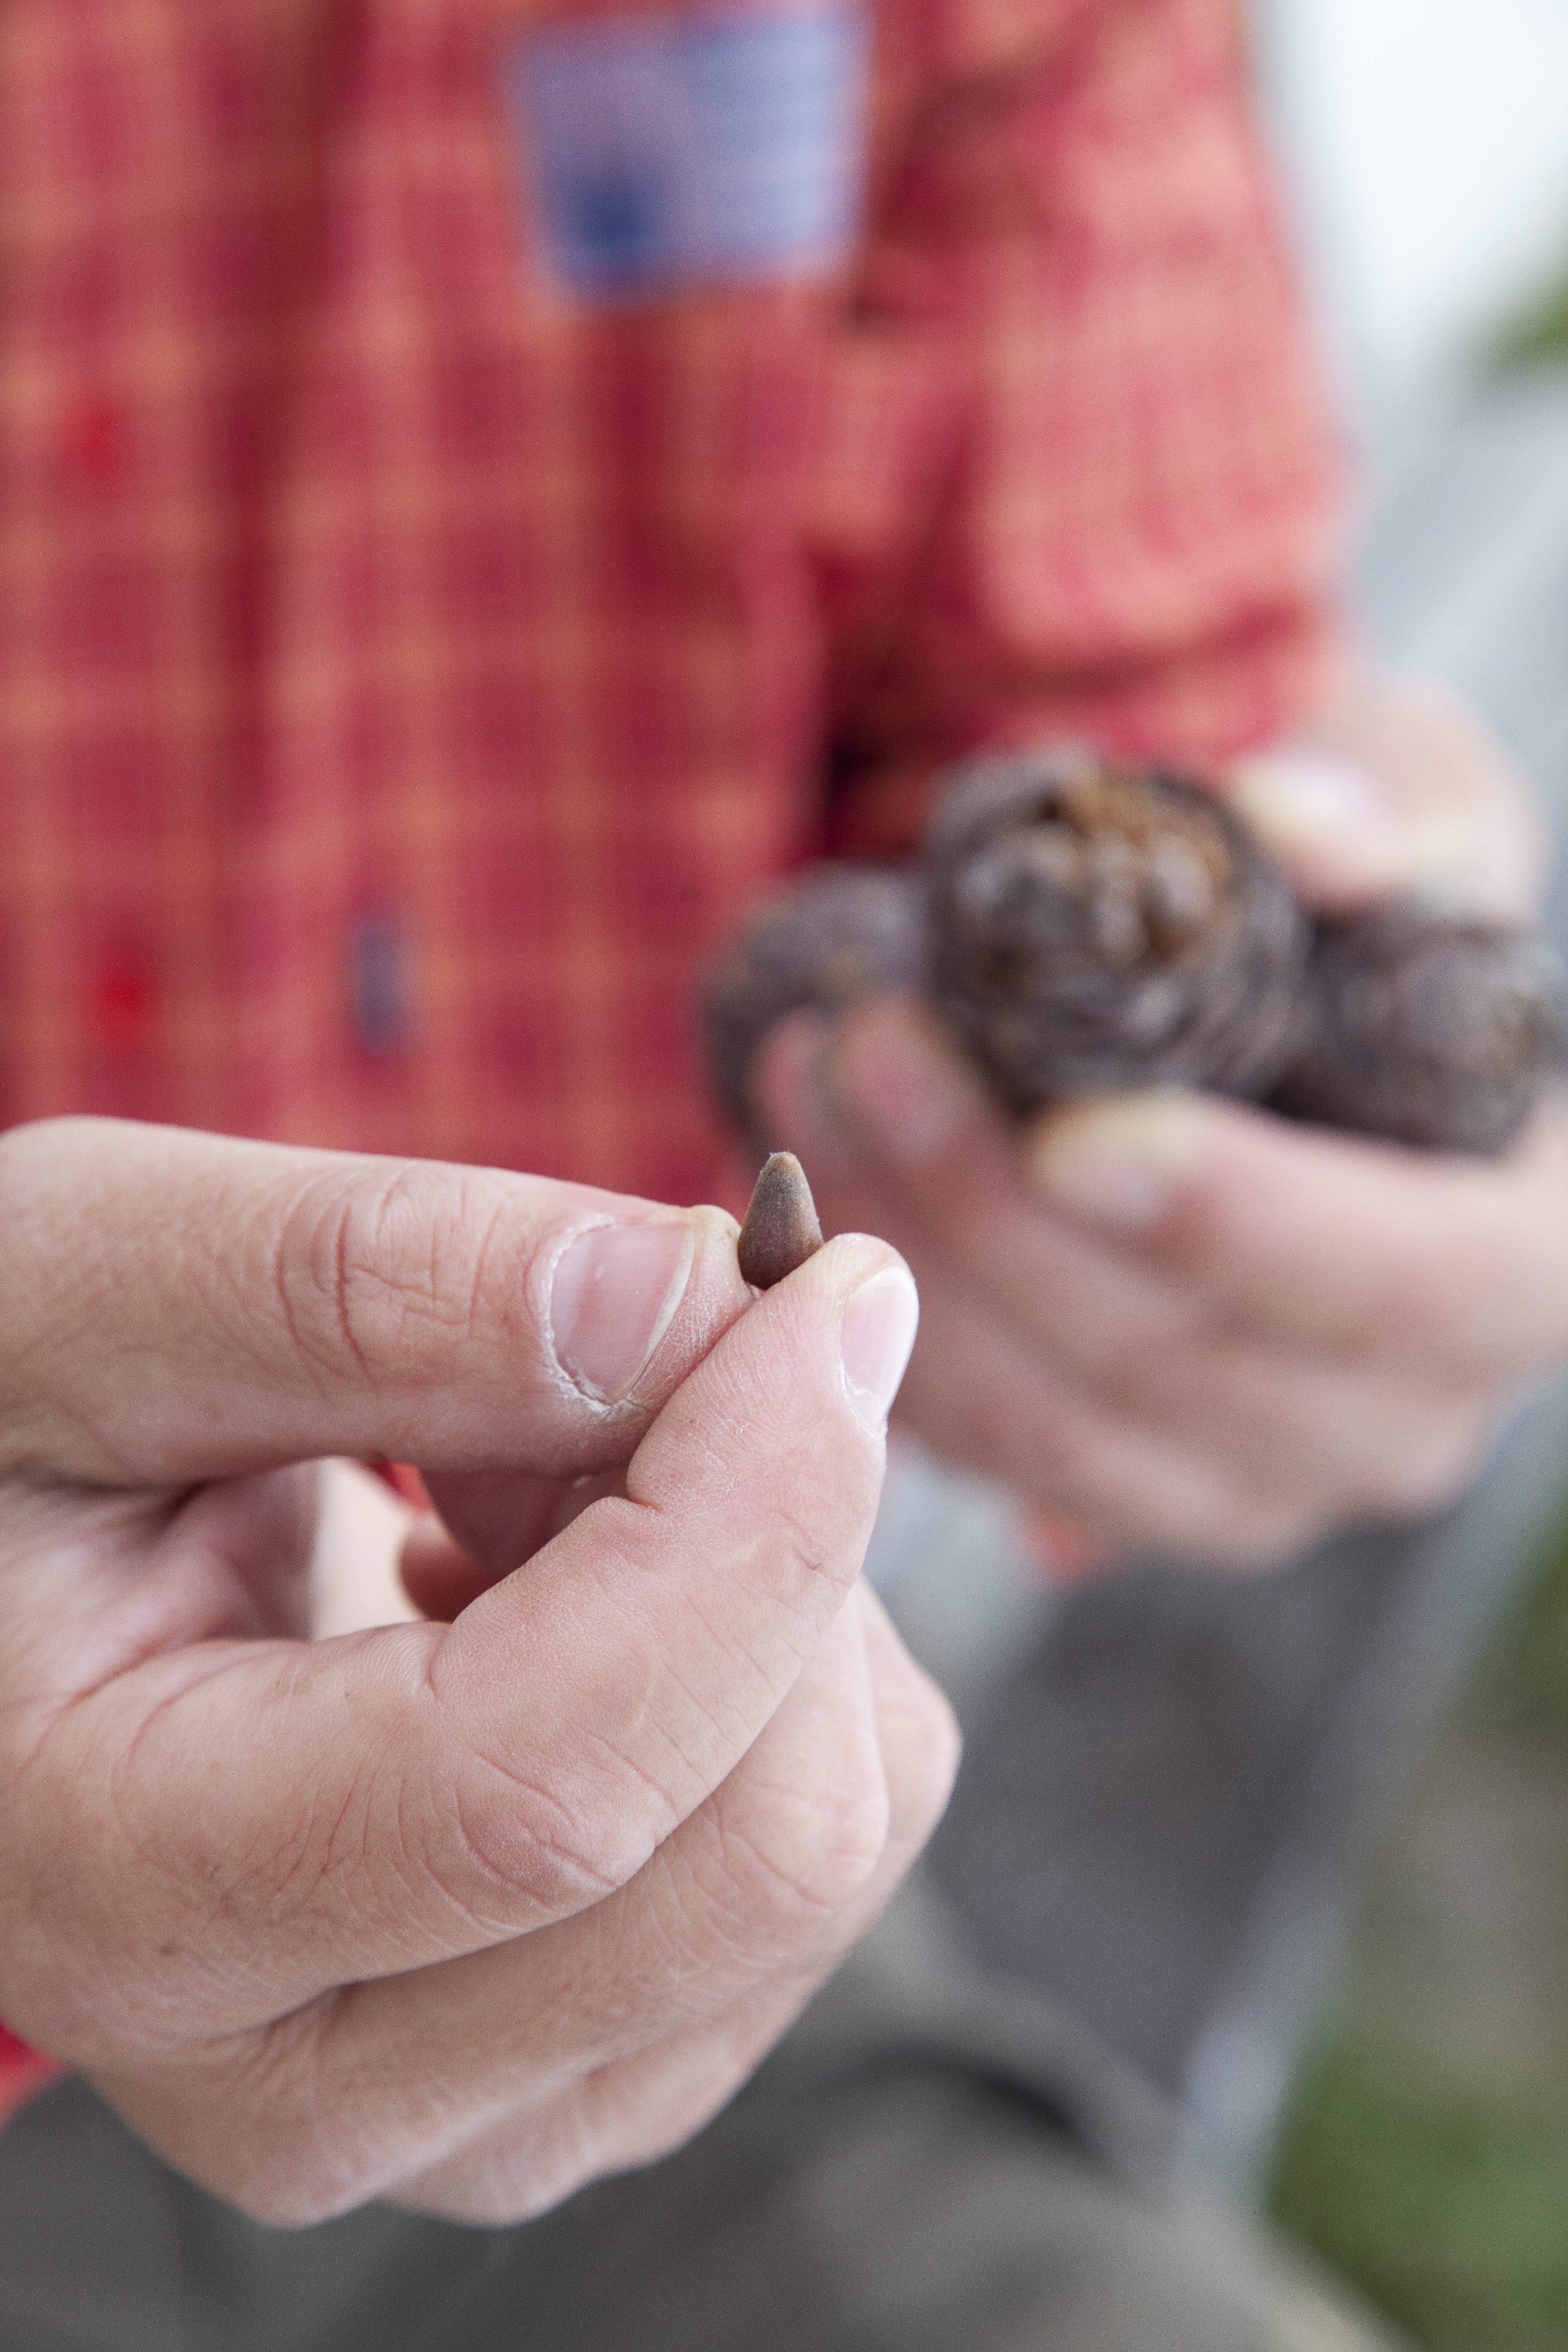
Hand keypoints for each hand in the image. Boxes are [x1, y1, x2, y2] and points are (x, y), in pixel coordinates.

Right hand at [0, 1118, 952, 2224]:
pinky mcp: (596, 2059)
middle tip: (605, 1358)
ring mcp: (477, 2113)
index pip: (547, 1789)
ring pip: (828, 1847)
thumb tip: (687, 1296)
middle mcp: (308, 2087)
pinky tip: (565, 1576)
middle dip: (765, 1531)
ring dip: (760, 1581)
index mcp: (128, 1901)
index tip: (823, 1291)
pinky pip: (833, 1841)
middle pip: (748, 1848)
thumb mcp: (83, 1290)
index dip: (748, 1520)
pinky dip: (771, 1651)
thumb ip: (358, 1284)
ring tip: (528, 1475)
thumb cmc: (0, 1425)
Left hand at [751, 679, 1567, 1564]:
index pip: (1411, 1281)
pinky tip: (796, 1203)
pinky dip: (871, 1339)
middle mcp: (1404, 1413)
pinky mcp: (1120, 1493)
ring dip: (905, 1269)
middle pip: (1191, 1370)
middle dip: (998, 1216)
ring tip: (797, 1091)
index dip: (1242, 1219)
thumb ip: (1391, 812)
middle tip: (863, 1044)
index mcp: (1521, 1267)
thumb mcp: (1416, 814)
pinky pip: (982, 1461)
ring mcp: (1255, 1481)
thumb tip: (1296, 829)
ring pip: (1060, 1435)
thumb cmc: (1363, 918)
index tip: (1072, 1129)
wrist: (1273, 1043)